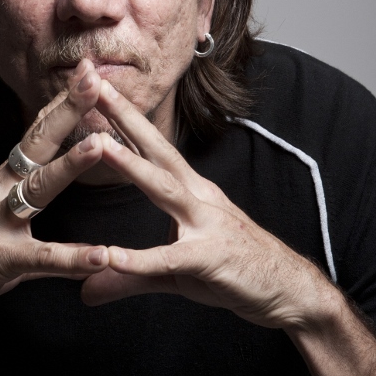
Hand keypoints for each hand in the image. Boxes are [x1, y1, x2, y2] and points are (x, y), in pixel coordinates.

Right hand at [0, 59, 109, 342]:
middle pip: (37, 143)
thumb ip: (31, 197)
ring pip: (37, 188)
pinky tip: (102, 256)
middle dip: (66, 110)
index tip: (87, 71)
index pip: (37, 131)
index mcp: (3, 178)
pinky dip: (72, 258)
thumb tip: (60, 174)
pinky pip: (41, 258)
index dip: (61, 101)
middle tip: (92, 78)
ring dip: (68, 165)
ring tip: (100, 144)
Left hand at [81, 80, 332, 328]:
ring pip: (164, 189)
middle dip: (124, 116)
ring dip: (132, 165)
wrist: (289, 290)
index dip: (124, 117)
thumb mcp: (174, 271)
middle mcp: (197, 197)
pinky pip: (171, 258)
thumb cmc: (231, 269)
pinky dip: (141, 259)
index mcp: (189, 190)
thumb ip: (128, 276)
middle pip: (156, 150)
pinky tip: (112, 256)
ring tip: (99, 144)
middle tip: (92, 84)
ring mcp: (207, 224)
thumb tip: (85, 289)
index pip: (151, 147)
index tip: (96, 87)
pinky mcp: (212, 259)